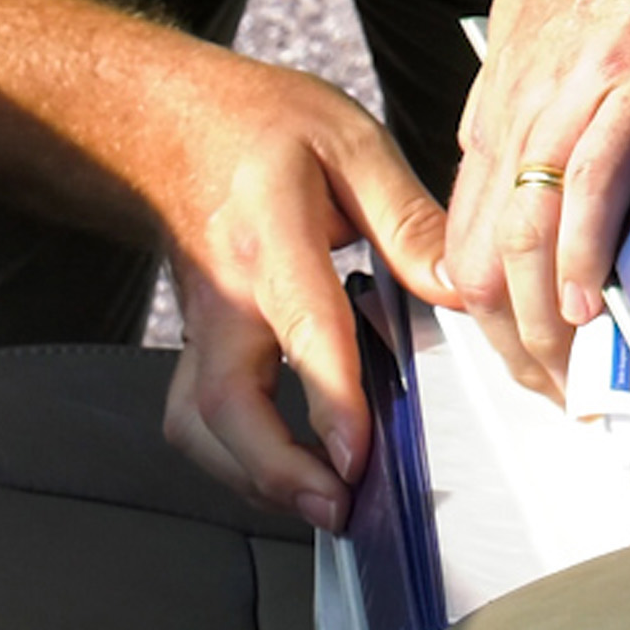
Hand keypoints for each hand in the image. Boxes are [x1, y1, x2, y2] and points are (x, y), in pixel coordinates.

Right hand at [0, 0, 455, 530]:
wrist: (168, 123)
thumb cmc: (261, 127)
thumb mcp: (350, 143)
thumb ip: (409, 219)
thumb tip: (461, 287)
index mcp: (270, 236)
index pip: (301, 331)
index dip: (328, 400)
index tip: (356, 455)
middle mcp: (225, 294)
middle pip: (223, 404)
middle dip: (276, 470)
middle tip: (337, 507)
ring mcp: (201, 328)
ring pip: (200, 425)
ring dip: (254, 478)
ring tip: (322, 502)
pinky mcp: (198, 350)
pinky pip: (202, 423)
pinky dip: (240, 464)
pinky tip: (291, 475)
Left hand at [444, 0, 629, 394]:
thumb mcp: (583, 1)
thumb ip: (564, 76)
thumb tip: (575, 140)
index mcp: (506, 71)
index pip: (471, 207)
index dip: (484, 289)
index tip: (510, 344)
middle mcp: (519, 82)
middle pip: (485, 236)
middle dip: (504, 332)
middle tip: (538, 391)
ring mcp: (571, 81)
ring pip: (528, 228)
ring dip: (543, 319)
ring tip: (563, 378)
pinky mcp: (629, 76)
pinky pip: (589, 188)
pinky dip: (586, 259)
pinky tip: (591, 313)